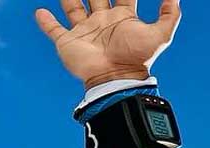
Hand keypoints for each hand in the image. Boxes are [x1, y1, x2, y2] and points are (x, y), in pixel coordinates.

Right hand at [35, 0, 182, 88]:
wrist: (116, 79)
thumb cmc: (137, 59)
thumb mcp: (160, 35)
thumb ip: (169, 15)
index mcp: (121, 17)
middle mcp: (102, 21)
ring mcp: (85, 31)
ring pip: (73, 7)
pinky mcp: (68, 43)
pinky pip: (54, 30)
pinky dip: (46, 22)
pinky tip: (40, 12)